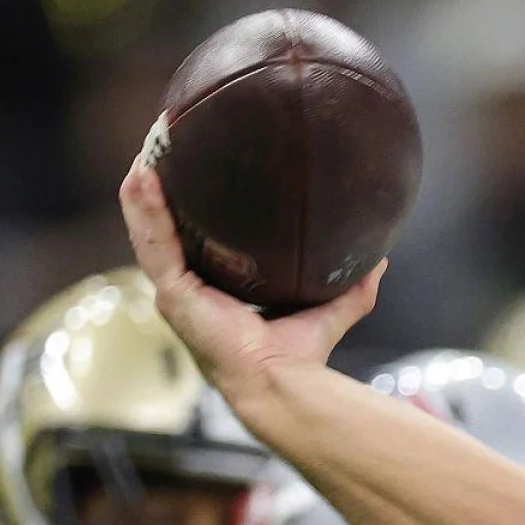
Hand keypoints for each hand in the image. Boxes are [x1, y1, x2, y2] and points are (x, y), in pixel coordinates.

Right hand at [116, 161, 384, 402]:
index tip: (190, 166)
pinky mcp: (173, 294)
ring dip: (142, 189)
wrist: (283, 381)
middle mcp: (186, 289)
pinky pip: (154, 242)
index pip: (190, 240)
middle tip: (164, 142)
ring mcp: (175, 291)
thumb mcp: (328, 307)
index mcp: (211, 290)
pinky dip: (145, 208)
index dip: (184, 206)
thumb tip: (381, 258)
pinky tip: (142, 177)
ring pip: (149, 230)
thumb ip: (353, 284)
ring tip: (149, 147)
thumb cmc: (298, 356)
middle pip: (161, 228)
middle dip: (156, 187)